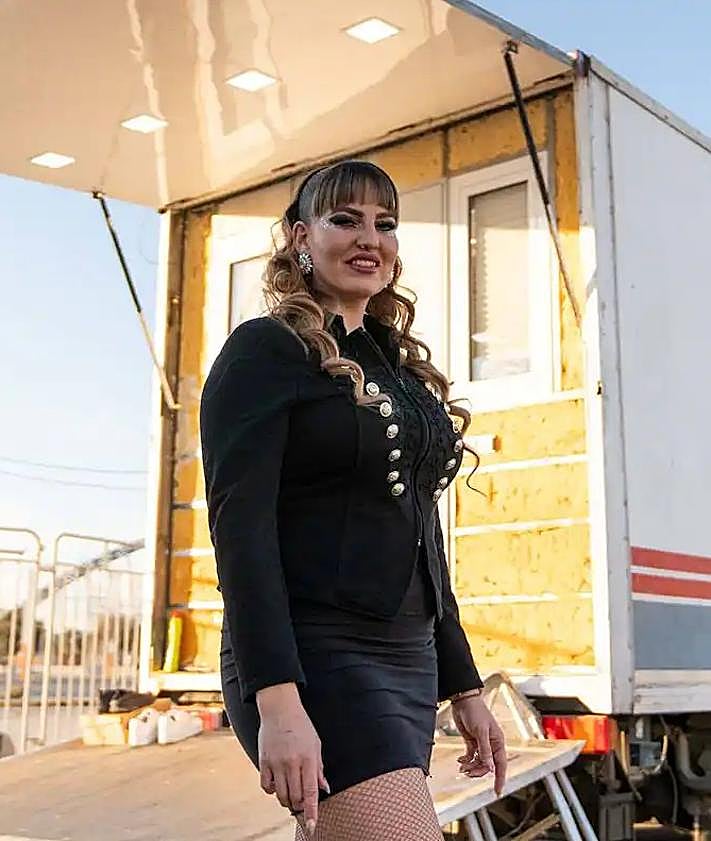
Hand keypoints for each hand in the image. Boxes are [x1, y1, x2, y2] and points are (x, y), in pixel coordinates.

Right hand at [256, 683, 329, 835]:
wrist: (280, 708)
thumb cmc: (301, 725)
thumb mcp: (316, 744)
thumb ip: (319, 768)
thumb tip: (324, 789)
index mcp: (308, 758)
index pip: (311, 792)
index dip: (311, 812)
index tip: (311, 827)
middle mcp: (292, 763)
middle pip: (295, 797)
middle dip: (299, 804)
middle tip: (301, 800)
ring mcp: (276, 763)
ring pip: (280, 795)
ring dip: (286, 800)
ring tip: (290, 793)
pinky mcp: (263, 761)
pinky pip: (266, 787)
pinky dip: (272, 791)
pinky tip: (277, 784)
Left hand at [451, 695, 506, 796]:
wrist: (463, 700)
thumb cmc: (475, 712)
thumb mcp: (480, 732)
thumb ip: (485, 750)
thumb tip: (490, 768)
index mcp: (498, 742)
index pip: (501, 764)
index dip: (500, 779)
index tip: (497, 792)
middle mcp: (491, 744)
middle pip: (487, 766)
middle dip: (478, 771)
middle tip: (466, 772)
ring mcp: (481, 743)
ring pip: (478, 762)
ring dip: (470, 766)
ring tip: (461, 767)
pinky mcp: (471, 741)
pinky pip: (471, 756)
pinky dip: (466, 760)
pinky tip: (460, 760)